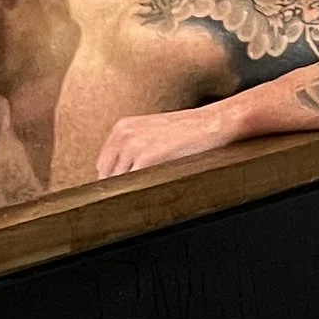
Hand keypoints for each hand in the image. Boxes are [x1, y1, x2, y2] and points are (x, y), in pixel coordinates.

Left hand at [95, 106, 241, 179]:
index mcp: (122, 128)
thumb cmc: (190, 132)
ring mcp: (133, 146)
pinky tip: (159, 190)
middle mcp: (123, 135)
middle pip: (109, 178)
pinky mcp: (147, 158)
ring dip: (134, 192)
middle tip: (142, 195)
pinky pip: (133, 186)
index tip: (126, 191)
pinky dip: (142, 193)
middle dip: (123, 188)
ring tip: (156, 190)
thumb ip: (133, 151)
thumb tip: (119, 179)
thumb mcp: (153, 133)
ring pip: (120, 185)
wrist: (214, 124)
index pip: (104, 166)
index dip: (115, 182)